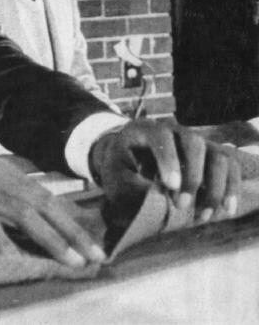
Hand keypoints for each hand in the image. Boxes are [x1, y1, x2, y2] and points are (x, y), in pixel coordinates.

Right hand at [0, 141, 105, 266]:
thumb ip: (5, 180)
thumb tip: (39, 192)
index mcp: (0, 168)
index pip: (45, 193)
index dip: (72, 216)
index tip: (94, 238)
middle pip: (43, 203)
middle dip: (73, 231)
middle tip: (97, 255)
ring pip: (23, 215)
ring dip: (52, 240)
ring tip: (73, 261)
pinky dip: (7, 247)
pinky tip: (22, 263)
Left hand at [88, 119, 241, 223]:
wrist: (128, 163)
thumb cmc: (120, 171)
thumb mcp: (115, 177)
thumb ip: (132, 185)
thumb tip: (161, 197)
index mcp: (143, 129)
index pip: (160, 136)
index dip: (168, 159)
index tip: (170, 186)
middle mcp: (173, 131)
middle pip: (194, 142)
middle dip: (192, 176)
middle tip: (181, 205)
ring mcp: (195, 142)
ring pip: (218, 155)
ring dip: (215, 187)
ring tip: (203, 215)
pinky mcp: (210, 156)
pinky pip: (230, 167)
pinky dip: (231, 188)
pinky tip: (225, 210)